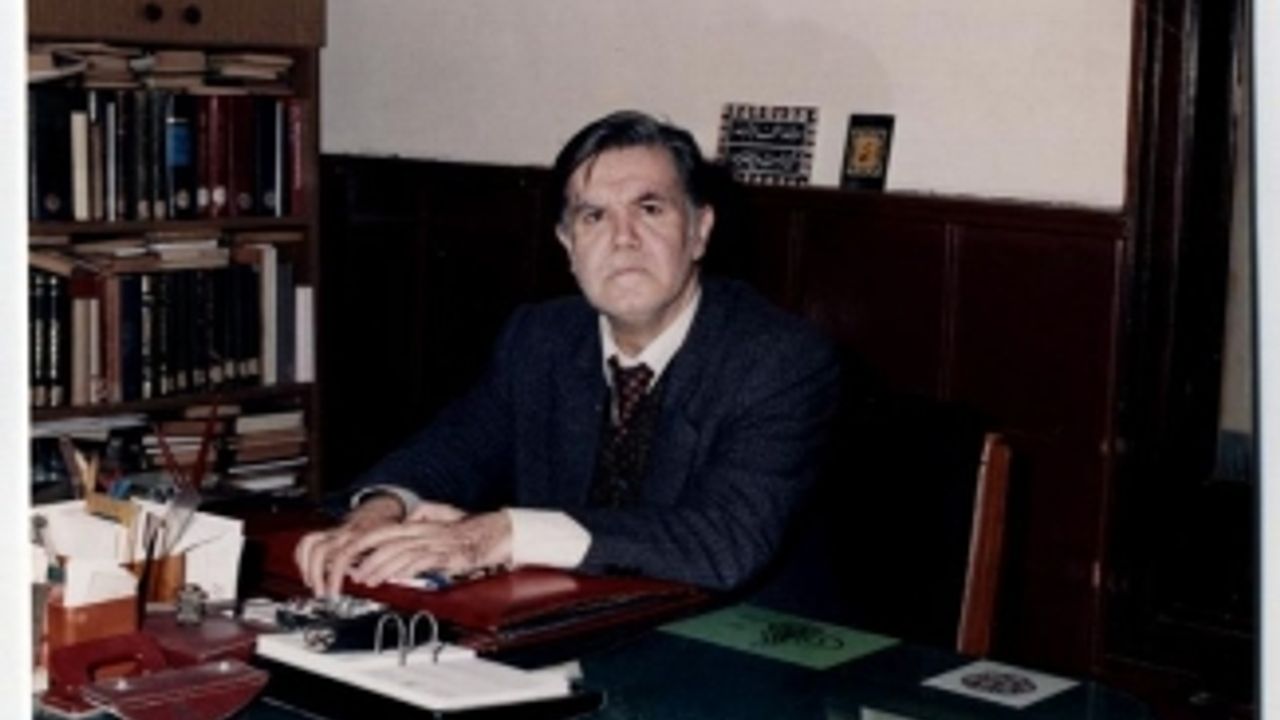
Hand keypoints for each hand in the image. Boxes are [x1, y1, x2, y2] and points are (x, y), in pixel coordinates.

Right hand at [294, 494, 404, 595]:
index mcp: (359, 537)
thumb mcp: (387, 547)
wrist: (382, 510)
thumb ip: (375, 563)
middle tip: (320, 593)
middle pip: (320, 551)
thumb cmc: (385, 530)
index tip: (333, 594)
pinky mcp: (328, 532)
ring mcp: (334, 531)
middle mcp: (343, 533)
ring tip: (311, 584)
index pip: (341, 557)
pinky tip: (307, 570)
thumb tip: (362, 581)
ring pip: (309, 544)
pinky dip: (302, 555)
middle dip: (315, 575)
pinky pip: (308, 541)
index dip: (334, 577)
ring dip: (306, 566)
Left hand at [339, 511, 512, 591]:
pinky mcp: (449, 555)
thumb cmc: (477, 530)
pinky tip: (397, 577)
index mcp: (423, 525)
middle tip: (355, 572)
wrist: (502, 532)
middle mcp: (426, 531)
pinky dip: (406, 569)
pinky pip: (422, 561)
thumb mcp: (447, 518)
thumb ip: (428, 514)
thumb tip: (413, 514)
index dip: (366, 540)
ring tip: (369, 580)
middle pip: (388, 541)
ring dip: (381, 567)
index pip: (386, 530)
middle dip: (367, 557)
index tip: (352, 552)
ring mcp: (437, 543)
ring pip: (401, 552)